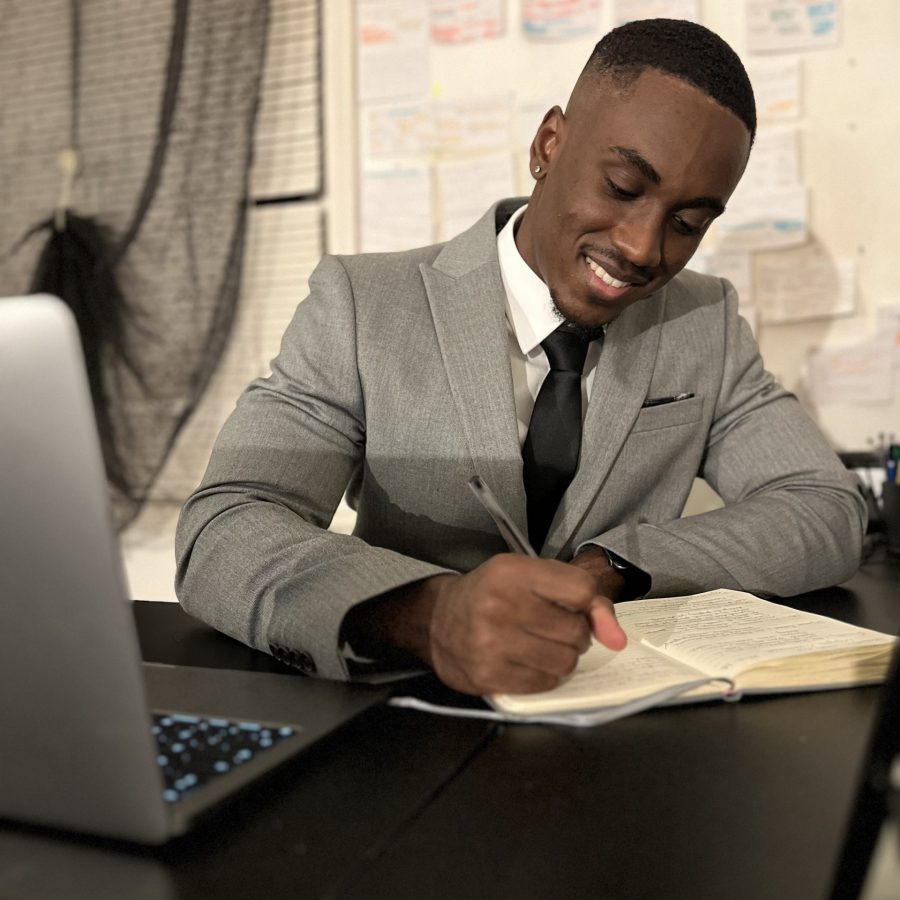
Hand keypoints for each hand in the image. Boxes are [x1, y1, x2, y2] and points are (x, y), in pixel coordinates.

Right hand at [423, 553, 626, 695]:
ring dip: (560, 657)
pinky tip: (523, 661)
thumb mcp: (532, 577)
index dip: (586, 603)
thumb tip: (617, 639)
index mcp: (511, 571)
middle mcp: (498, 605)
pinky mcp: (488, 675)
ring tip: (537, 644)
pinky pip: (544, 683)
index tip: (571, 605)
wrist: (437, 620)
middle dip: (572, 634)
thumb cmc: (492, 595)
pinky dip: (542, 675)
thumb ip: (584, 599)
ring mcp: (491, 643)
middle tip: (548, 627)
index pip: (582, 590)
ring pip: (565, 662)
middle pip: (576, 632)